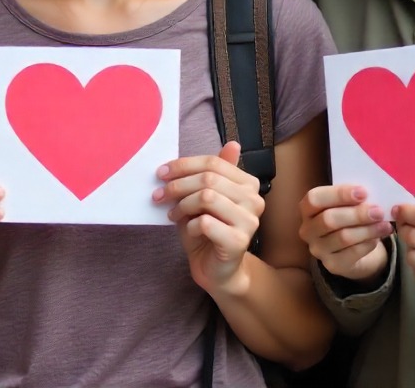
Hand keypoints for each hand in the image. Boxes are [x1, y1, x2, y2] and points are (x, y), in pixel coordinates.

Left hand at [154, 142, 264, 292]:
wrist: (217, 270)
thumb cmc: (209, 229)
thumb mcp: (206, 196)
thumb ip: (214, 172)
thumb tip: (233, 144)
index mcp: (248, 184)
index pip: (214, 163)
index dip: (184, 165)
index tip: (161, 172)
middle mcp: (254, 200)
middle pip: (208, 179)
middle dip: (178, 184)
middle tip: (159, 194)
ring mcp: (249, 222)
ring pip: (207, 197)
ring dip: (182, 205)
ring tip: (173, 213)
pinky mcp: (239, 242)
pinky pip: (205, 222)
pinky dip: (189, 225)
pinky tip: (188, 231)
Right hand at [299, 185, 392, 282]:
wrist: (350, 249)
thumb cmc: (346, 217)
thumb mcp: (344, 204)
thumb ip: (350, 198)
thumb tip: (369, 195)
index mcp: (306, 209)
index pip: (315, 199)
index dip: (338, 194)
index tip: (363, 192)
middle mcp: (307, 230)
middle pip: (329, 219)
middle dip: (357, 214)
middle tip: (378, 211)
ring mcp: (318, 250)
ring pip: (343, 237)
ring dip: (367, 229)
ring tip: (385, 224)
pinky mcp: (332, 265)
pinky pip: (353, 253)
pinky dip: (368, 243)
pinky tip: (379, 236)